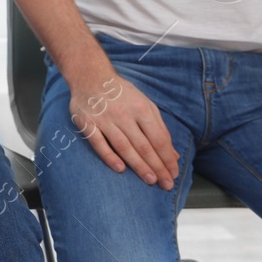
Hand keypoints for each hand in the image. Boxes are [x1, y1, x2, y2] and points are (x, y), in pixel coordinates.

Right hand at [67, 72, 179, 188]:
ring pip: (124, 146)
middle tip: (166, 184)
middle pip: (143, 145)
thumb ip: (159, 129)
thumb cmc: (122, 94)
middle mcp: (123, 113)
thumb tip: (173, 155)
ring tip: (150, 180)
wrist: (90, 76)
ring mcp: (104, 118)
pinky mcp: (87, 123)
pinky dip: (109, 156)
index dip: (167, 158)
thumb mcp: (145, 105)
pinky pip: (98, 143)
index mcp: (141, 108)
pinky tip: (120, 168)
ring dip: (138, 165)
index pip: (158, 138)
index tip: (174, 173)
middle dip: (157, 166)